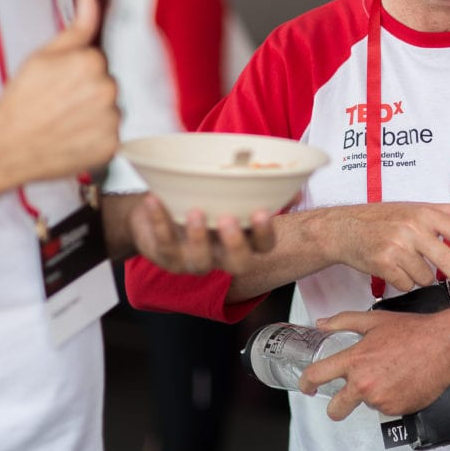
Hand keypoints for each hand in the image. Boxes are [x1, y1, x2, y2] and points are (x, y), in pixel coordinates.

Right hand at [0, 0, 118, 185]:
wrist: (7, 145)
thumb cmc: (23, 99)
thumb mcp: (43, 56)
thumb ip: (76, 28)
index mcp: (92, 62)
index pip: (99, 61)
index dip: (79, 70)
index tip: (62, 82)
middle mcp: (108, 89)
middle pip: (109, 83)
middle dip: (91, 89)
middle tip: (63, 102)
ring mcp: (112, 119)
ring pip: (112, 109)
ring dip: (97, 113)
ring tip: (68, 120)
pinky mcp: (112, 144)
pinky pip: (113, 134)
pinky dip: (98, 135)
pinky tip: (75, 135)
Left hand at [125, 194, 276, 274]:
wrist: (158, 205)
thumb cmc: (201, 198)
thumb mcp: (230, 192)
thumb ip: (262, 189)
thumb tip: (293, 185)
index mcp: (243, 240)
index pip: (264, 246)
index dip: (265, 233)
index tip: (261, 212)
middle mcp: (222, 255)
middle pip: (238, 264)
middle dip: (235, 245)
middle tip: (228, 219)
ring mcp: (194, 260)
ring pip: (200, 263)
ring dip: (198, 238)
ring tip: (194, 211)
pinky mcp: (167, 257)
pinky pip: (165, 246)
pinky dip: (160, 222)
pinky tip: (156, 201)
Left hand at [300, 308, 449, 419]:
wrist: (445, 346)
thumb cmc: (413, 331)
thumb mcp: (376, 320)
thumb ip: (344, 322)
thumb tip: (322, 324)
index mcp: (355, 360)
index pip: (318, 375)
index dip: (307, 382)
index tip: (307, 386)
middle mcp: (364, 384)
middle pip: (336, 409)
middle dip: (336, 406)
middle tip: (343, 398)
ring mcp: (381, 400)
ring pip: (367, 403)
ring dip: (373, 394)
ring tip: (391, 374)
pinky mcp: (397, 410)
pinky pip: (387, 407)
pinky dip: (391, 397)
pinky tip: (402, 381)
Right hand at [321, 202, 449, 304]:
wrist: (345, 228)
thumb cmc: (382, 219)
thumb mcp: (418, 208)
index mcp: (425, 213)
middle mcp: (413, 228)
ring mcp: (398, 246)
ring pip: (427, 278)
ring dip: (421, 277)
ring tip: (406, 262)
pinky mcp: (384, 263)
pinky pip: (408, 284)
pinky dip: (404, 281)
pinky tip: (394, 268)